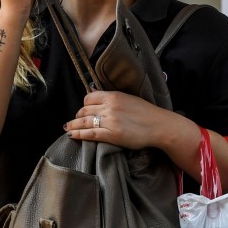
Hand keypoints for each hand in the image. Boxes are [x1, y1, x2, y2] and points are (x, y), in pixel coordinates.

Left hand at [66, 90, 183, 151]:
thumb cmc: (147, 113)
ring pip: (84, 122)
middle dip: (77, 116)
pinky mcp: (111, 135)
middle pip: (84, 110)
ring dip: (73, 125)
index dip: (84, 104)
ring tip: (67, 128)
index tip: (83, 109)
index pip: (89, 98)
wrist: (159, 126)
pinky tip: (72, 135)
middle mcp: (109, 107)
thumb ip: (112, 98)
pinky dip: (78, 134)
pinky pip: (89, 134)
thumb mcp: (129, 99)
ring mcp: (109, 121)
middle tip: (74, 120)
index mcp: (114, 96)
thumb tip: (94, 92)